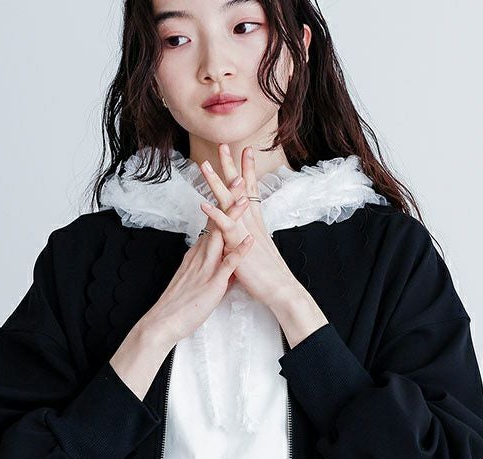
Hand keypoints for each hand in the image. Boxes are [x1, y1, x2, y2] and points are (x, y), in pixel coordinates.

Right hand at [141, 193, 254, 346]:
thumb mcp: (198, 283)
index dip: (222, 205)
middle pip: (216, 222)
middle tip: (237, 177)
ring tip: (244, 197)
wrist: (163, 322)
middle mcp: (200, 256)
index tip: (230, 188)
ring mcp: (205, 268)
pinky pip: (227, 265)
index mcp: (197, 255)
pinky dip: (239, 251)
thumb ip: (215, 272)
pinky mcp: (212, 283)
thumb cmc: (179, 306)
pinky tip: (250, 240)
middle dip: (227, 199)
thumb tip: (229, 269)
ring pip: (221, 236)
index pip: (212, 225)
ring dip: (233, 217)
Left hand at [197, 142, 303, 309]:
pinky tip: (203, 204)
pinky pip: (225, 227)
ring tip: (205, 165)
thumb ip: (245, 239)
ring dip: (216, 182)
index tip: (245, 150)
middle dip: (231, 165)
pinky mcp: (239, 245)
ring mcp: (245, 231)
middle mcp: (251, 222)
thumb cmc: (268, 274)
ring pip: (230, 201)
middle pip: (240, 187)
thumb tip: (238, 235)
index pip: (250, 190)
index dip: (247, 169)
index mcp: (255, 222)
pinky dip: (215, 214)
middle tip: (223, 144)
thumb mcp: (254, 251)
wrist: (279, 288)